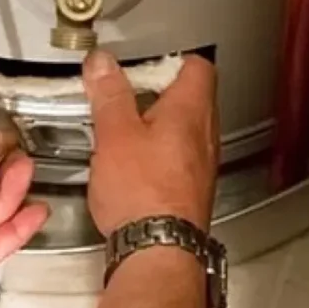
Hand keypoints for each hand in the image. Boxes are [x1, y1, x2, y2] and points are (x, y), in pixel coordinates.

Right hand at [82, 51, 218, 234]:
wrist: (157, 248)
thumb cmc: (143, 193)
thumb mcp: (115, 133)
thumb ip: (109, 95)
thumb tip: (103, 64)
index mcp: (191, 111)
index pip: (197, 66)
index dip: (169, 59)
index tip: (140, 64)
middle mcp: (204, 136)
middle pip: (191, 97)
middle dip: (157, 92)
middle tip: (127, 94)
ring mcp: (201, 164)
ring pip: (184, 130)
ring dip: (157, 125)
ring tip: (125, 129)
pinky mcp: (190, 189)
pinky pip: (178, 159)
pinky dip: (157, 154)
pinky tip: (133, 166)